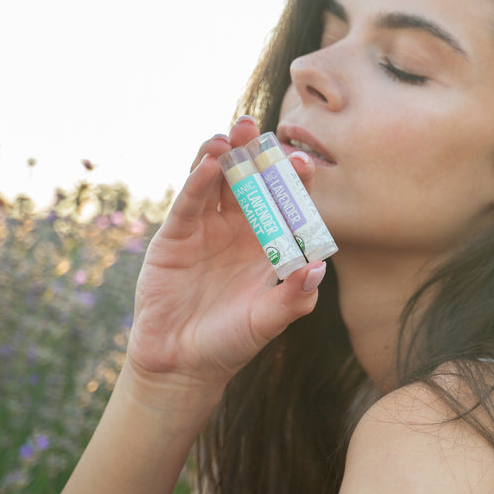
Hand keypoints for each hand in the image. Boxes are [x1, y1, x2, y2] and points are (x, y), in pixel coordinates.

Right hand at [125, 116, 325, 393]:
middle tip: (261, 129)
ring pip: (216, 183)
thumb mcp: (268, 321)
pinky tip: (210, 164)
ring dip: (224, 156)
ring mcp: (205, 229)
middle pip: (249, 182)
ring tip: (232, 135)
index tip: (303, 162)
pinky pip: (189, 204)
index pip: (285, 203)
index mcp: (268, 244)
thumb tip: (319, 269)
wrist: (183, 364)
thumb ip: (294, 298)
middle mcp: (238, 230)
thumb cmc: (231, 342)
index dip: (292, 181)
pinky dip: (198, 182)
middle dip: (255, 155)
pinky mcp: (175, 237)